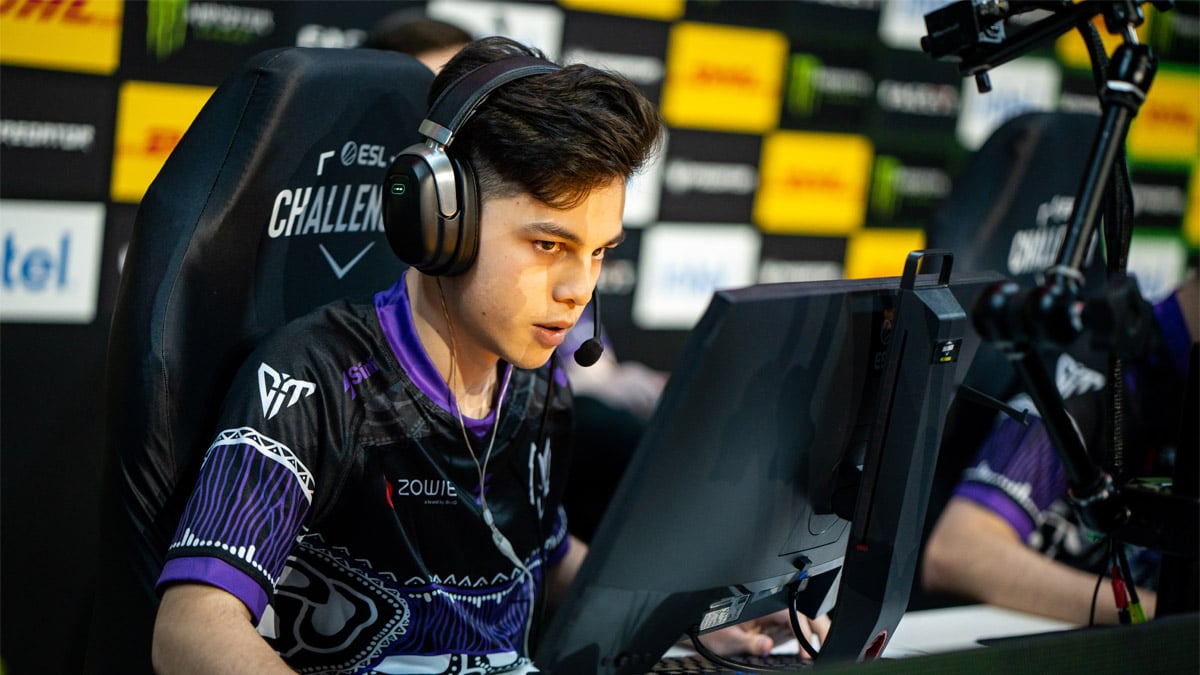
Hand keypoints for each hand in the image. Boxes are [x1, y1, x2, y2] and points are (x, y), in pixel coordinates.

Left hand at [698, 610, 829, 656]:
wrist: (699, 631)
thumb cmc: (709, 630)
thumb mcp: (728, 639)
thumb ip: (750, 643)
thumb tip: (766, 646)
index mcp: (763, 606)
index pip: (794, 614)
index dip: (806, 632)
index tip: (809, 651)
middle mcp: (770, 609)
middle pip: (804, 616)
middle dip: (819, 629)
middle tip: (827, 649)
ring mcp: (773, 618)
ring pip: (802, 623)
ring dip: (812, 637)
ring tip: (819, 653)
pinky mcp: (772, 627)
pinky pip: (792, 632)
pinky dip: (801, 643)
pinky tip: (803, 655)